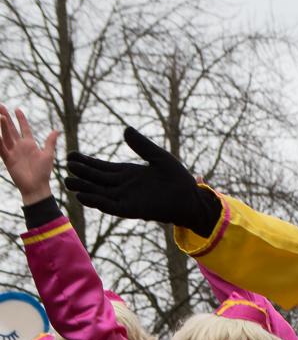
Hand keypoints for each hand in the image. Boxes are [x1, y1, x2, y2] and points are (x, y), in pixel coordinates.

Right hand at [0, 107, 58, 204]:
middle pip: (12, 129)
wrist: (37, 186)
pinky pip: (2, 149)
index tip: (17, 109)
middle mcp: (20, 146)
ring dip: (3, 126)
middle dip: (6, 117)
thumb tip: (56, 130)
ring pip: (6, 136)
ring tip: (1, 116)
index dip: (21, 119)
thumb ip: (50, 142)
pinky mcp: (8, 159)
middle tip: (1, 106)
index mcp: (30, 144)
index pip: (24, 128)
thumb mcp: (48, 155)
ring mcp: (13, 152)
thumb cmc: (43, 172)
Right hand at [64, 125, 220, 231]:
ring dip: (84, 188)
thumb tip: (125, 130)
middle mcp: (124, 186)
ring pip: (100, 193)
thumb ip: (142, 145)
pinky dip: (97, 202)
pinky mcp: (132, 210)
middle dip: (81, 174)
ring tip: (68, 182)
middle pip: (97, 179)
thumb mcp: (159, 157)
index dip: (87, 162)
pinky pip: (111, 206)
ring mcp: (127, 199)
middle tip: (64, 166)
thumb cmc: (178, 180)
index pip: (102, 168)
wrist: (192, 199)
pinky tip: (83, 197)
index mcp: (129, 174)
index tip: (71, 155)